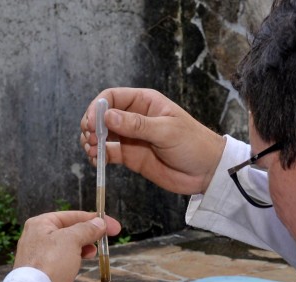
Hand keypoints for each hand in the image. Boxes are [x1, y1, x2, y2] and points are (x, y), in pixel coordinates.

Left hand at [13, 211, 121, 281]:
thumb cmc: (49, 265)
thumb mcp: (71, 240)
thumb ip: (86, 229)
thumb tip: (99, 223)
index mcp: (40, 224)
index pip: (72, 216)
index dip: (95, 219)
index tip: (112, 226)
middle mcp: (37, 237)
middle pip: (69, 230)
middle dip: (88, 234)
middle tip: (105, 240)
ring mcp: (39, 255)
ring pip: (67, 246)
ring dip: (82, 248)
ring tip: (92, 254)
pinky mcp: (43, 271)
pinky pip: (62, 260)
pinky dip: (74, 260)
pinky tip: (80, 264)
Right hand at [80, 88, 226, 195]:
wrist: (206, 171)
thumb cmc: (193, 144)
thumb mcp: (166, 131)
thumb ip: (137, 125)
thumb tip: (108, 117)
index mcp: (144, 102)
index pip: (112, 97)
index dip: (97, 107)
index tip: (91, 123)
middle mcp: (134, 117)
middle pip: (102, 115)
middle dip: (91, 125)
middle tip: (89, 139)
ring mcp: (131, 137)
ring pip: (101, 135)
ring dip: (91, 141)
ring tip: (92, 151)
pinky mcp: (130, 156)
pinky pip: (108, 154)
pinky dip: (98, 157)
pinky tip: (97, 161)